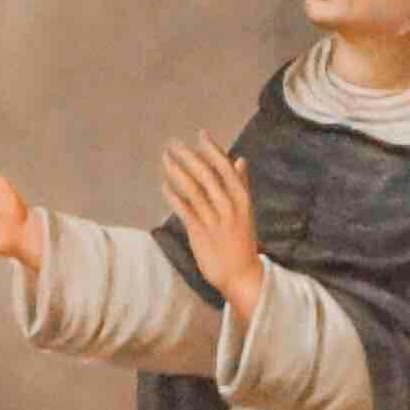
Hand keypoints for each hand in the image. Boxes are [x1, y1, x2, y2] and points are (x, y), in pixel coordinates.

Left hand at [161, 133, 264, 313]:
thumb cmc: (242, 240)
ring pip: (193, 190)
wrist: (241, 275)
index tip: (200, 134)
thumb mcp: (246, 210)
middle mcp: (229, 207)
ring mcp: (214, 220)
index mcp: (242, 198)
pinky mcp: (200, 233)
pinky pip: (184, 210)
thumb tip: (240, 159)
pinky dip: (173, 196)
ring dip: (177, 172)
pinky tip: (163, 185)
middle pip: (206, 175)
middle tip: (173, 142)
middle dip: (188, 156)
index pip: (226, 168)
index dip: (212, 149)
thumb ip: (241, 184)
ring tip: (165, 158)